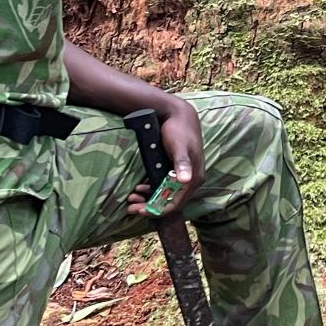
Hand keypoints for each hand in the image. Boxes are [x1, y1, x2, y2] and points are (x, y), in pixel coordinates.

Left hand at [126, 96, 206, 216]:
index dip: (158, 210)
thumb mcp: (179, 146)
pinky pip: (164, 187)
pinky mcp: (176, 171)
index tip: (141, 211)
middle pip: (170, 202)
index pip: (176, 203)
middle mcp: (191, 180)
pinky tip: (140, 187)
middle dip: (150, 207)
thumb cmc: (179, 130)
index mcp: (194, 178)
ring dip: (148, 199)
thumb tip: (186, 180)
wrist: (180, 115)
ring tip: (131, 198)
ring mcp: (184, 176)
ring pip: (165, 195)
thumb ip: (182, 163)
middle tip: (130, 207)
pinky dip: (151, 190)